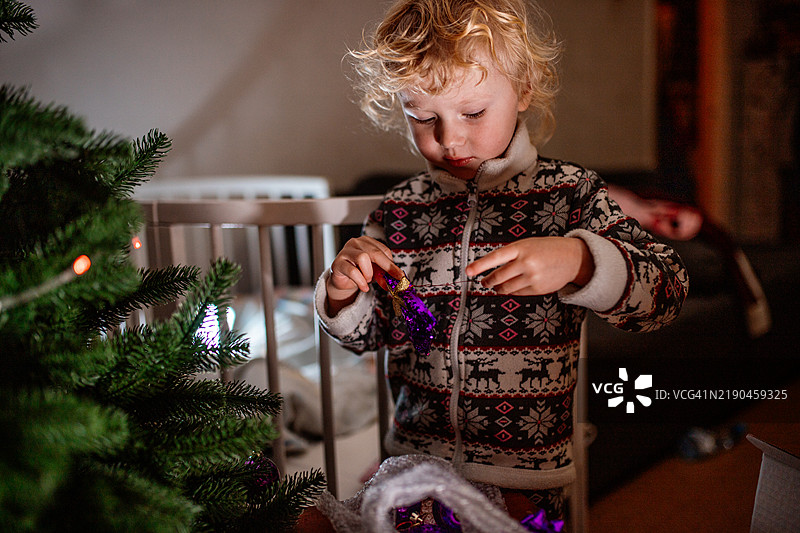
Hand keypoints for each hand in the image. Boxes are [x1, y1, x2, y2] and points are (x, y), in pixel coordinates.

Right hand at [326, 236, 404, 314]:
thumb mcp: (374, 271)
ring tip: (367, 280)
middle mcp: (355, 243)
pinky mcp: (337, 263)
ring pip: (363, 258)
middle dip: (386, 267)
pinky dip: (361, 281)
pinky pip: (352, 271)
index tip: (400, 275)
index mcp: (367, 241)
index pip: (383, 250)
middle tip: (393, 280)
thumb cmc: (359, 271)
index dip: (392, 264)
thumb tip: (396, 279)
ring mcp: (345, 251)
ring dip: (368, 273)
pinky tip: (364, 287)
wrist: (342, 279)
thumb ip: (383, 273)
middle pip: (375, 252)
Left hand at [465, 237, 593, 294]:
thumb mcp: (528, 244)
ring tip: (495, 285)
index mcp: (521, 248)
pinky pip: (517, 293)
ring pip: (505, 288)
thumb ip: (511, 254)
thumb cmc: (548, 249)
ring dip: (497, 288)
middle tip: (483, 282)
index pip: (495, 257)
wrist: (573, 258)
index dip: (480, 265)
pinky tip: (513, 286)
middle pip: (497, 277)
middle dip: (487, 281)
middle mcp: (526, 263)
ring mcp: (532, 277)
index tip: (468, 271)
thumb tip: (491, 268)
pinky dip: (511, 291)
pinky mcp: (537, 289)